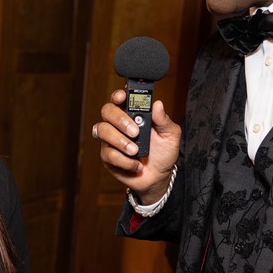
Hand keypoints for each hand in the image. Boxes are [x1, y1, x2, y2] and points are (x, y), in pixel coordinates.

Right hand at [93, 89, 180, 203]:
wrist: (159, 177)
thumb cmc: (163, 152)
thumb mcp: (170, 135)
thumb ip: (164, 120)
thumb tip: (157, 104)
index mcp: (133, 114)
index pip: (119, 99)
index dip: (118, 96)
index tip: (122, 97)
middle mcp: (118, 124)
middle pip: (107, 111)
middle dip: (120, 120)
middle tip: (135, 132)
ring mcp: (110, 140)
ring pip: (102, 131)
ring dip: (120, 141)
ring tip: (135, 151)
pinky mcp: (107, 157)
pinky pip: (108, 154)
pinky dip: (124, 161)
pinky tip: (136, 165)